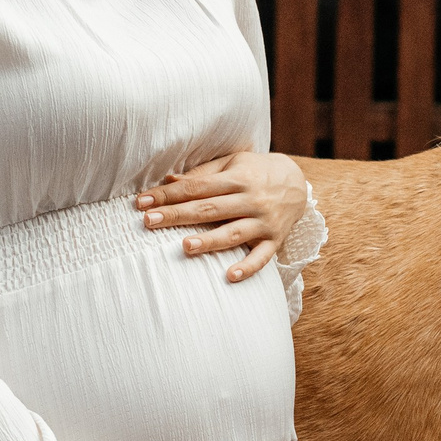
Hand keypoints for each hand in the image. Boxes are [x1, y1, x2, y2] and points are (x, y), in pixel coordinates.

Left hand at [134, 150, 307, 282]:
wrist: (298, 182)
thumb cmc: (256, 172)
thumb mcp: (232, 164)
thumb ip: (202, 174)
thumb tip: (167, 180)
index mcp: (237, 179)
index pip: (197, 187)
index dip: (169, 194)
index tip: (142, 202)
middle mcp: (251, 200)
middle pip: (209, 209)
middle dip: (177, 215)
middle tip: (148, 221)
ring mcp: (263, 222)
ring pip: (233, 233)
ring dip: (209, 241)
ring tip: (185, 247)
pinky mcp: (274, 240)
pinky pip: (262, 257)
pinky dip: (248, 267)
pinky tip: (230, 276)